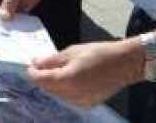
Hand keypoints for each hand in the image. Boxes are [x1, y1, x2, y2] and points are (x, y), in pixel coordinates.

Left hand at [27, 40, 142, 106]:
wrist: (124, 64)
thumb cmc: (98, 53)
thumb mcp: (71, 52)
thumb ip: (51, 60)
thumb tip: (35, 63)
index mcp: (66, 80)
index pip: (40, 80)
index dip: (32, 72)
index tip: (30, 65)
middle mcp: (72, 94)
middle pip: (48, 88)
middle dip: (42, 78)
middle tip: (42, 65)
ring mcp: (81, 101)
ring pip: (58, 94)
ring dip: (53, 84)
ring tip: (57, 70)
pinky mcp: (89, 103)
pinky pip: (69, 98)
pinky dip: (65, 90)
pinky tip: (69, 79)